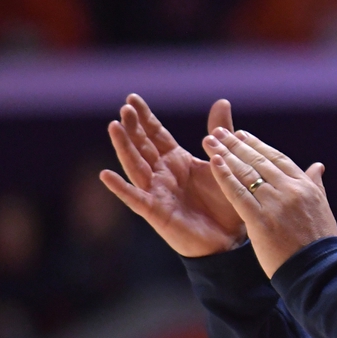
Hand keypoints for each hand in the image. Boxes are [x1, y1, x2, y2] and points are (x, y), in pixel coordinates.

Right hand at [100, 94, 247, 256]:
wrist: (230, 240)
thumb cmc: (225, 203)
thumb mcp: (223, 163)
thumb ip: (219, 135)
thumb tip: (221, 101)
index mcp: (177, 161)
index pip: (156, 134)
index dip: (145, 118)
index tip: (132, 98)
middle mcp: (162, 174)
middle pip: (143, 146)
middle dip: (133, 127)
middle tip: (125, 107)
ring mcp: (157, 193)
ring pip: (136, 166)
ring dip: (124, 147)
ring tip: (114, 127)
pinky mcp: (156, 213)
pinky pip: (136, 199)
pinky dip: (121, 188)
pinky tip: (106, 175)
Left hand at [203, 127, 336, 277]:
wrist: (318, 269)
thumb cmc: (320, 243)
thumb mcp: (322, 208)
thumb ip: (315, 185)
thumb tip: (317, 166)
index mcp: (305, 186)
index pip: (277, 158)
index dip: (258, 145)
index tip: (242, 135)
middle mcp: (290, 189)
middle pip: (259, 160)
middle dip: (236, 144)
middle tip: (219, 132)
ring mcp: (275, 203)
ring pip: (246, 172)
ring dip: (225, 153)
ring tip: (210, 140)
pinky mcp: (260, 219)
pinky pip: (238, 193)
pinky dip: (225, 175)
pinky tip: (213, 162)